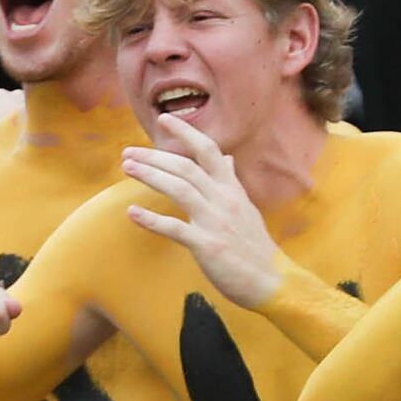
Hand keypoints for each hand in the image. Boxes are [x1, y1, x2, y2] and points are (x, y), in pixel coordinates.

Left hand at [121, 113, 284, 306]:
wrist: (272, 281)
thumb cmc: (255, 246)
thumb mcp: (246, 207)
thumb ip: (231, 181)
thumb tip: (226, 158)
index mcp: (232, 189)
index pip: (208, 150)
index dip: (186, 132)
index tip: (165, 120)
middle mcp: (224, 200)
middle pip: (186, 167)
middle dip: (154, 156)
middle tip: (128, 152)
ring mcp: (216, 222)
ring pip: (179, 189)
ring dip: (150, 176)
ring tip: (127, 168)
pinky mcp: (207, 246)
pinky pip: (175, 229)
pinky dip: (152, 220)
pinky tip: (132, 213)